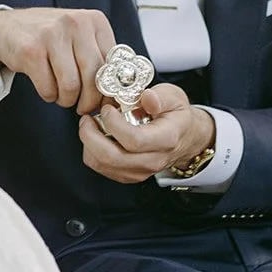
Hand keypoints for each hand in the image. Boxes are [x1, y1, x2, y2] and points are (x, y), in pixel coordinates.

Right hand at [0, 7, 115, 114]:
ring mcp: (52, 35)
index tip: (105, 103)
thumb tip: (116, 94)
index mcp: (95, 21)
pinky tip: (47, 87)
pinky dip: (49, 96)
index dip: (110, 91)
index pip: (113, 65)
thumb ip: (99, 57)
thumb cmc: (49, 37)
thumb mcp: (79, 36)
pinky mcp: (31, 50)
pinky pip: (48, 89)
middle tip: (82, 107)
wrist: (6, 26)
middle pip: (94, 78)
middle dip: (89, 101)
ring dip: (67, 100)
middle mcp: (76, 23)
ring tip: (62, 95)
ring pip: (71, 86)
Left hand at [77, 84, 214, 183]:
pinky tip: (98, 136)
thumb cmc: (176, 115)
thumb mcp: (174, 97)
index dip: (114, 124)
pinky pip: (101, 168)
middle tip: (88, 118)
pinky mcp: (128, 175)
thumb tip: (147, 98)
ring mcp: (139, 171)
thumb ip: (160, 96)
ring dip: (89, 143)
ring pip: (102, 164)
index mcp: (165, 140)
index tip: (107, 109)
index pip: (134, 140)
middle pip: (111, 157)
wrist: (184, 137)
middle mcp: (152, 160)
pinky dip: (92, 151)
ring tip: (91, 125)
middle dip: (90, 135)